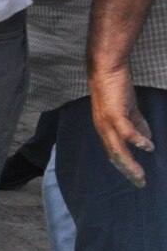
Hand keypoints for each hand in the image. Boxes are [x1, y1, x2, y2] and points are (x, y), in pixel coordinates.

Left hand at [89, 64, 152, 186]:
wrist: (108, 67)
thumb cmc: (117, 87)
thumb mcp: (129, 109)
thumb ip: (137, 125)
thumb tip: (147, 141)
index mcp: (105, 129)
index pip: (114, 153)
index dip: (125, 166)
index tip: (136, 178)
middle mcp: (102, 129)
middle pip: (114, 156)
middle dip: (127, 171)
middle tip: (140, 183)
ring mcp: (106, 122)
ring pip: (117, 149)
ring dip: (129, 164)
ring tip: (141, 175)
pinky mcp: (114, 113)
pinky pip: (126, 132)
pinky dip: (137, 140)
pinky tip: (147, 146)